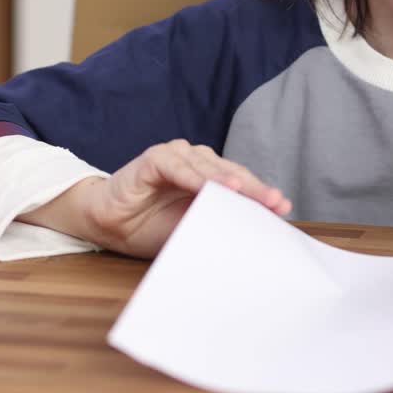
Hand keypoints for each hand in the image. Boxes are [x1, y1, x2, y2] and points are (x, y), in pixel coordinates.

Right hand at [22, 140, 288, 258]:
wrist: (109, 226)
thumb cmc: (152, 228)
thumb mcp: (193, 230)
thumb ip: (218, 224)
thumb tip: (251, 235)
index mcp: (210, 178)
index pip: (242, 184)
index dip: (261, 194)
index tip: (283, 207)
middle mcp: (197, 162)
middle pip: (231, 173)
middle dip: (253, 189)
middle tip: (273, 202)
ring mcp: (177, 157)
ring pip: (207, 166)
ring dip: (225, 180)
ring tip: (244, 193)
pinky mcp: (154, 159)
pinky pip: (177, 167)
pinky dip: (192, 177)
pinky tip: (206, 189)